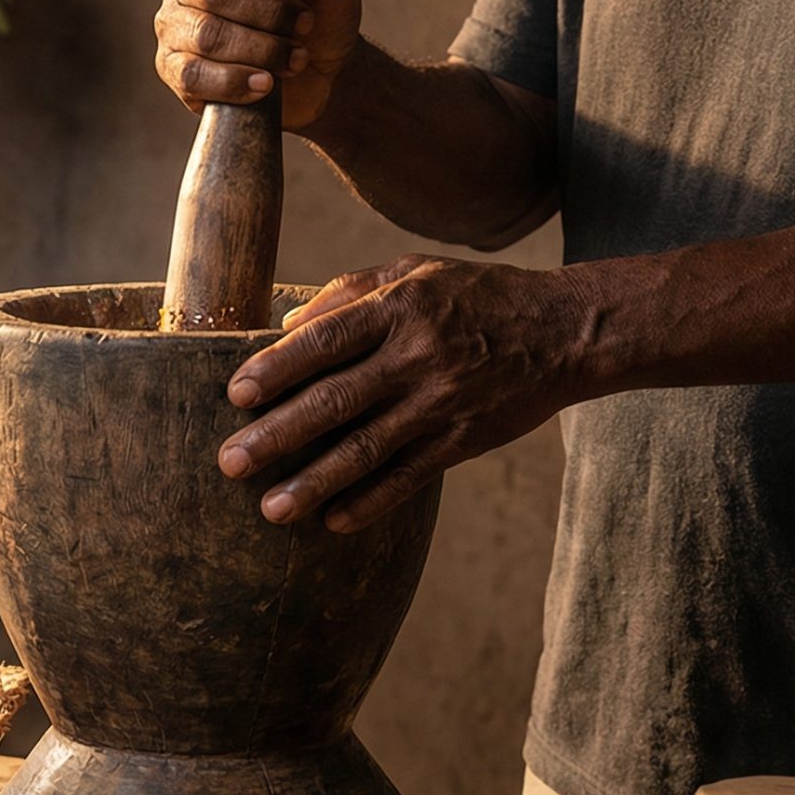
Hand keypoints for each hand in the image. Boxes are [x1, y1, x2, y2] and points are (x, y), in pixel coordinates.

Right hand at [154, 0, 363, 131]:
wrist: (318, 69)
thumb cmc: (318, 7)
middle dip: (269, 11)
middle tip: (303, 23)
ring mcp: (173, 22)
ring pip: (206, 35)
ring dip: (262, 49)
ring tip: (294, 57)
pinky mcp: (172, 68)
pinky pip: (193, 75)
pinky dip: (236, 82)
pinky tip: (266, 83)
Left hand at [217, 255, 597, 531]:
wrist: (565, 332)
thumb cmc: (476, 297)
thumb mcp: (416, 272)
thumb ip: (349, 293)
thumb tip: (285, 326)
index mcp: (399, 308)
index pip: (326, 339)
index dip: (278, 367)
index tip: (236, 395)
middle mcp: (416, 356)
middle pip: (336, 400)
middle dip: (278, 436)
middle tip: (229, 463)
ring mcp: (441, 403)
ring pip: (367, 449)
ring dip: (315, 482)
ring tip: (270, 509)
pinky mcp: (463, 440)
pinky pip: (410, 477)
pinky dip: (372, 502)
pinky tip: (333, 523)